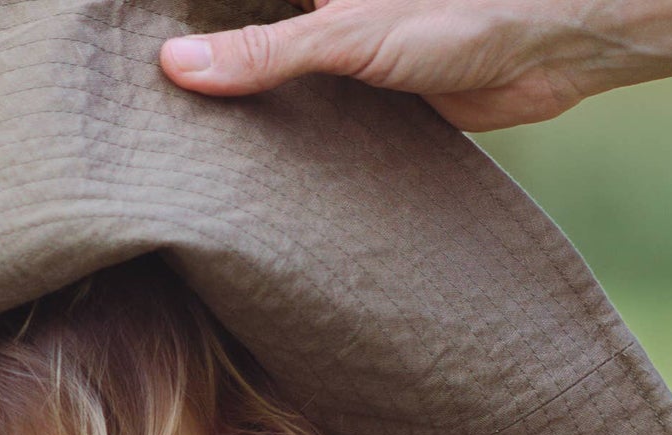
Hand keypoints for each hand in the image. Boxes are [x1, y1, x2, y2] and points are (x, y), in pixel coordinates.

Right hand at [160, 0, 671, 132]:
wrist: (551, 46)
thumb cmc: (462, 10)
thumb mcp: (347, 35)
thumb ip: (263, 54)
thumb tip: (174, 70)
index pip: (225, 4)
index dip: (179, 23)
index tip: (120, 48)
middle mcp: (320, 7)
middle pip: (241, 36)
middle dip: (198, 69)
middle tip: (134, 120)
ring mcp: (341, 49)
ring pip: (272, 81)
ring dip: (237, 115)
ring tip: (174, 157)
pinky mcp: (366, 94)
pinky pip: (309, 121)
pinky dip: (282, 144)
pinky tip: (246, 179)